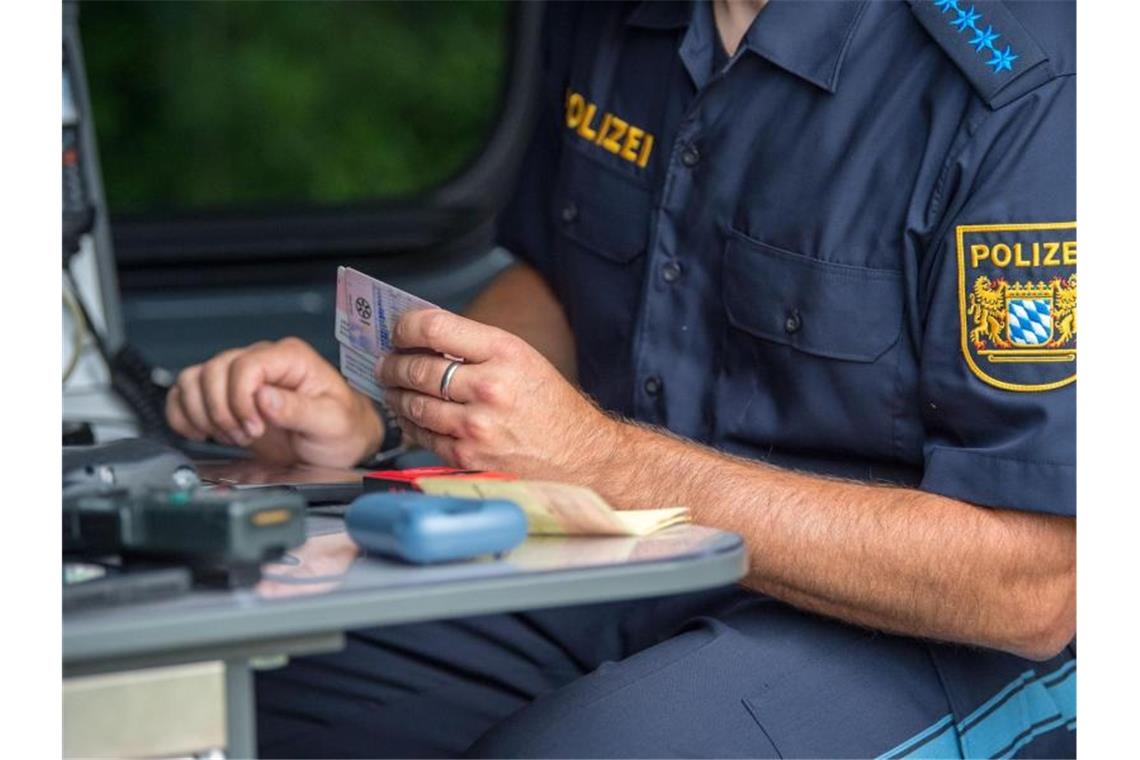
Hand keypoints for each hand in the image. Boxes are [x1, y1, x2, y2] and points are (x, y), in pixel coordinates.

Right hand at [166, 337, 382, 467]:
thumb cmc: (343, 427)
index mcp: (290, 358)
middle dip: (223, 411)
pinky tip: (201, 431)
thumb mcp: (331, 422)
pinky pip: (186, 393)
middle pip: (214, 371)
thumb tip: (263, 397)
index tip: (255, 426)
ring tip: (231, 435)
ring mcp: (240, 378)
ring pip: (194, 379)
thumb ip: (298, 409)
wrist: (340, 442)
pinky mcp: (226, 397)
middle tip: (246, 436)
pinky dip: (184, 414)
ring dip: (203, 414)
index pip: (245, 365)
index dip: (241, 398)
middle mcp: (262, 362)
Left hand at [377, 310, 620, 479]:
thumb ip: (475, 348)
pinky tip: (410, 414)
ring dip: (395, 393)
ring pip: (413, 403)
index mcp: (504, 353)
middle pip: (417, 368)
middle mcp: (490, 387)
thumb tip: (424, 340)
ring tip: (393, 387)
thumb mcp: (522, 359)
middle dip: (392, 363)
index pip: (435, 327)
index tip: (399, 330)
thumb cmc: (550, 406)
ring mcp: (476, 425)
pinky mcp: (467, 456)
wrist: (579, 455)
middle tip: (386, 362)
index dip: (406, 327)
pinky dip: (409, 422)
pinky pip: (422, 435)